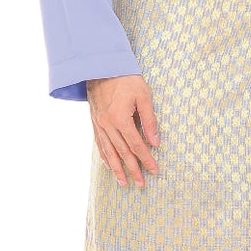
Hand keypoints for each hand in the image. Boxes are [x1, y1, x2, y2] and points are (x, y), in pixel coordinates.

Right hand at [87, 73, 159, 187]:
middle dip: (133, 170)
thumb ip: (150, 119)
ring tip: (123, 183)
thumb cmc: (126, 78)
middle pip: (122, 153)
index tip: (154, 170)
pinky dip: (105, 157)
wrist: (101, 66)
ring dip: (117, 169)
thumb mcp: (143, 95)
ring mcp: (99, 124)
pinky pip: (100, 144)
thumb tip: (155, 142)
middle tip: (141, 184)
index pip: (136, 145)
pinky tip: (109, 166)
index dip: (146, 159)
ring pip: (109, 152)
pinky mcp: (95, 122)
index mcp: (120, 119)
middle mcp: (108, 125)